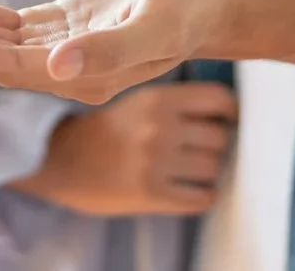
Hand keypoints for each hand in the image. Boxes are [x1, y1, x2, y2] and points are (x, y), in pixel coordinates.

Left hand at [0, 0, 228, 104]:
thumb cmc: (188, 10)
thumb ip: (112, 50)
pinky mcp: (55, 28)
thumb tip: (56, 69)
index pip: (6, 68)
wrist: (207, 3)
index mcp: (80, 75)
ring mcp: (55, 50)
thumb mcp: (157, 23)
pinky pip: (0, 22)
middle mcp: (59, 69)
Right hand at [12, 82, 236, 216]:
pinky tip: (187, 190)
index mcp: (157, 98)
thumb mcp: (140, 101)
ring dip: (207, 173)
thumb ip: (179, 104)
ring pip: (213, 169)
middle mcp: (157, 127)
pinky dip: (201, 195)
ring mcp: (154, 162)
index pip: (219, 99)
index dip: (229, 112)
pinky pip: (202, 197)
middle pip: (220, 138)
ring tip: (188, 170)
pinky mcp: (151, 194)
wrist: (62, 159)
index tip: (226, 122)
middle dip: (215, 146)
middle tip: (198, 150)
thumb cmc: (111, 130)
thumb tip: (231, 114)